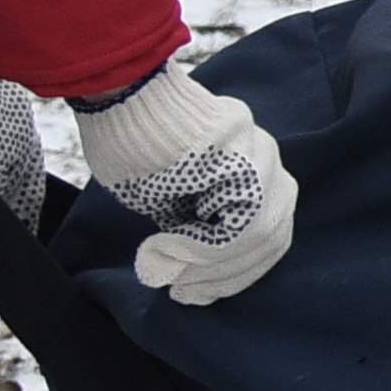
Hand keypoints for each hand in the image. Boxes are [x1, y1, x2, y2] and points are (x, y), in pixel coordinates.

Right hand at [74, 63, 300, 300]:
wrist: (119, 97)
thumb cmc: (137, 148)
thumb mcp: (174, 200)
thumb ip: (197, 229)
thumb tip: (198, 274)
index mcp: (257, 170)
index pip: (269, 232)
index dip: (235, 273)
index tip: (198, 293)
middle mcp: (267, 158)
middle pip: (272, 236)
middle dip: (226, 276)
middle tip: (185, 293)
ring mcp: (258, 152)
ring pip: (259, 231)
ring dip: (214, 266)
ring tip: (175, 278)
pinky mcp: (240, 154)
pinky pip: (240, 217)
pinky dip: (204, 248)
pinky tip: (168, 250)